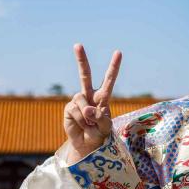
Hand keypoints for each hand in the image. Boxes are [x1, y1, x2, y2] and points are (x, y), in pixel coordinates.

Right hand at [64, 43, 121, 163]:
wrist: (87, 144)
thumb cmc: (100, 134)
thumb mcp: (105, 127)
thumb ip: (100, 117)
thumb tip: (88, 108)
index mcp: (102, 97)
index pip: (109, 80)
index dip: (114, 67)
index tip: (118, 52)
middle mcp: (89, 96)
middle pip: (85, 75)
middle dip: (81, 60)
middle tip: (77, 44)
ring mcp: (78, 101)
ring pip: (81, 101)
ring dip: (87, 116)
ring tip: (89, 125)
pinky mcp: (69, 108)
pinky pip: (75, 111)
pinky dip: (80, 121)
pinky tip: (82, 125)